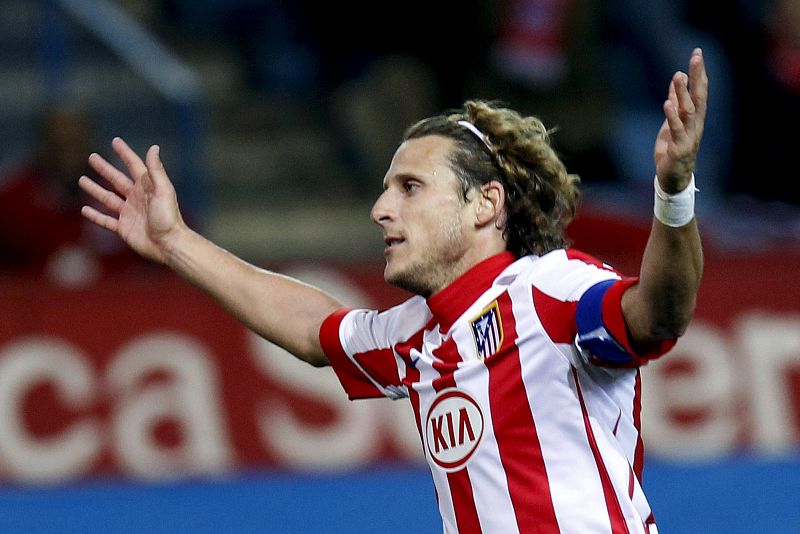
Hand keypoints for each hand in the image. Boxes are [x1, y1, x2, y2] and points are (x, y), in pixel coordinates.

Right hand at [78, 137, 185, 263]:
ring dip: (95, 189)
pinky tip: (84, 209)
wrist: (168, 244)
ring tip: (81, 180)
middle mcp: (137, 198)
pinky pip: (106, 220)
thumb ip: (156, 170)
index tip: (115, 141)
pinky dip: (95, 215)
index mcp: (147, 187)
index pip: (134, 165)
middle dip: (105, 168)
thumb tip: (154, 147)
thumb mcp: (163, 190)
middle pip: (117, 179)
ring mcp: (129, 213)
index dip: (125, 153)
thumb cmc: (168, 217)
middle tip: (92, 157)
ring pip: (108, 198)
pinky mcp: (123, 228)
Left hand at [653, 48, 707, 192]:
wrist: (672, 179)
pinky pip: (676, 130)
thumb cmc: (672, 151)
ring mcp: (689, 136)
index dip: (698, 73)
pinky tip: (667, 103)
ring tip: (678, 75)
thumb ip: (674, 106)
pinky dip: (672, 116)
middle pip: (698, 97)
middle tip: (696, 57)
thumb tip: (674, 86)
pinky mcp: (679, 148)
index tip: (697, 53)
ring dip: (682, 92)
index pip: (699, 91)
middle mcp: (695, 125)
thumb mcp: (671, 124)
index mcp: (694, 118)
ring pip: (687, 111)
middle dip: (697, 76)